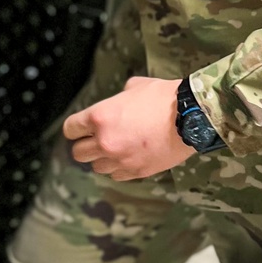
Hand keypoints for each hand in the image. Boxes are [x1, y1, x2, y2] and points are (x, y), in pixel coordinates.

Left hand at [62, 76, 194, 180]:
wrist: (190, 118)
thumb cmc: (163, 97)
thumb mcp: (135, 87)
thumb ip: (119, 97)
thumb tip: (119, 101)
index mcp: (100, 117)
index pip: (71, 129)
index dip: (75, 128)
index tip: (79, 129)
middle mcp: (104, 141)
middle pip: (78, 153)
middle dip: (85, 145)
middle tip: (96, 140)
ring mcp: (120, 159)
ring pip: (96, 167)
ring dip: (102, 159)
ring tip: (115, 150)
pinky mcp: (136, 172)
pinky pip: (116, 175)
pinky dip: (119, 168)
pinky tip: (128, 158)